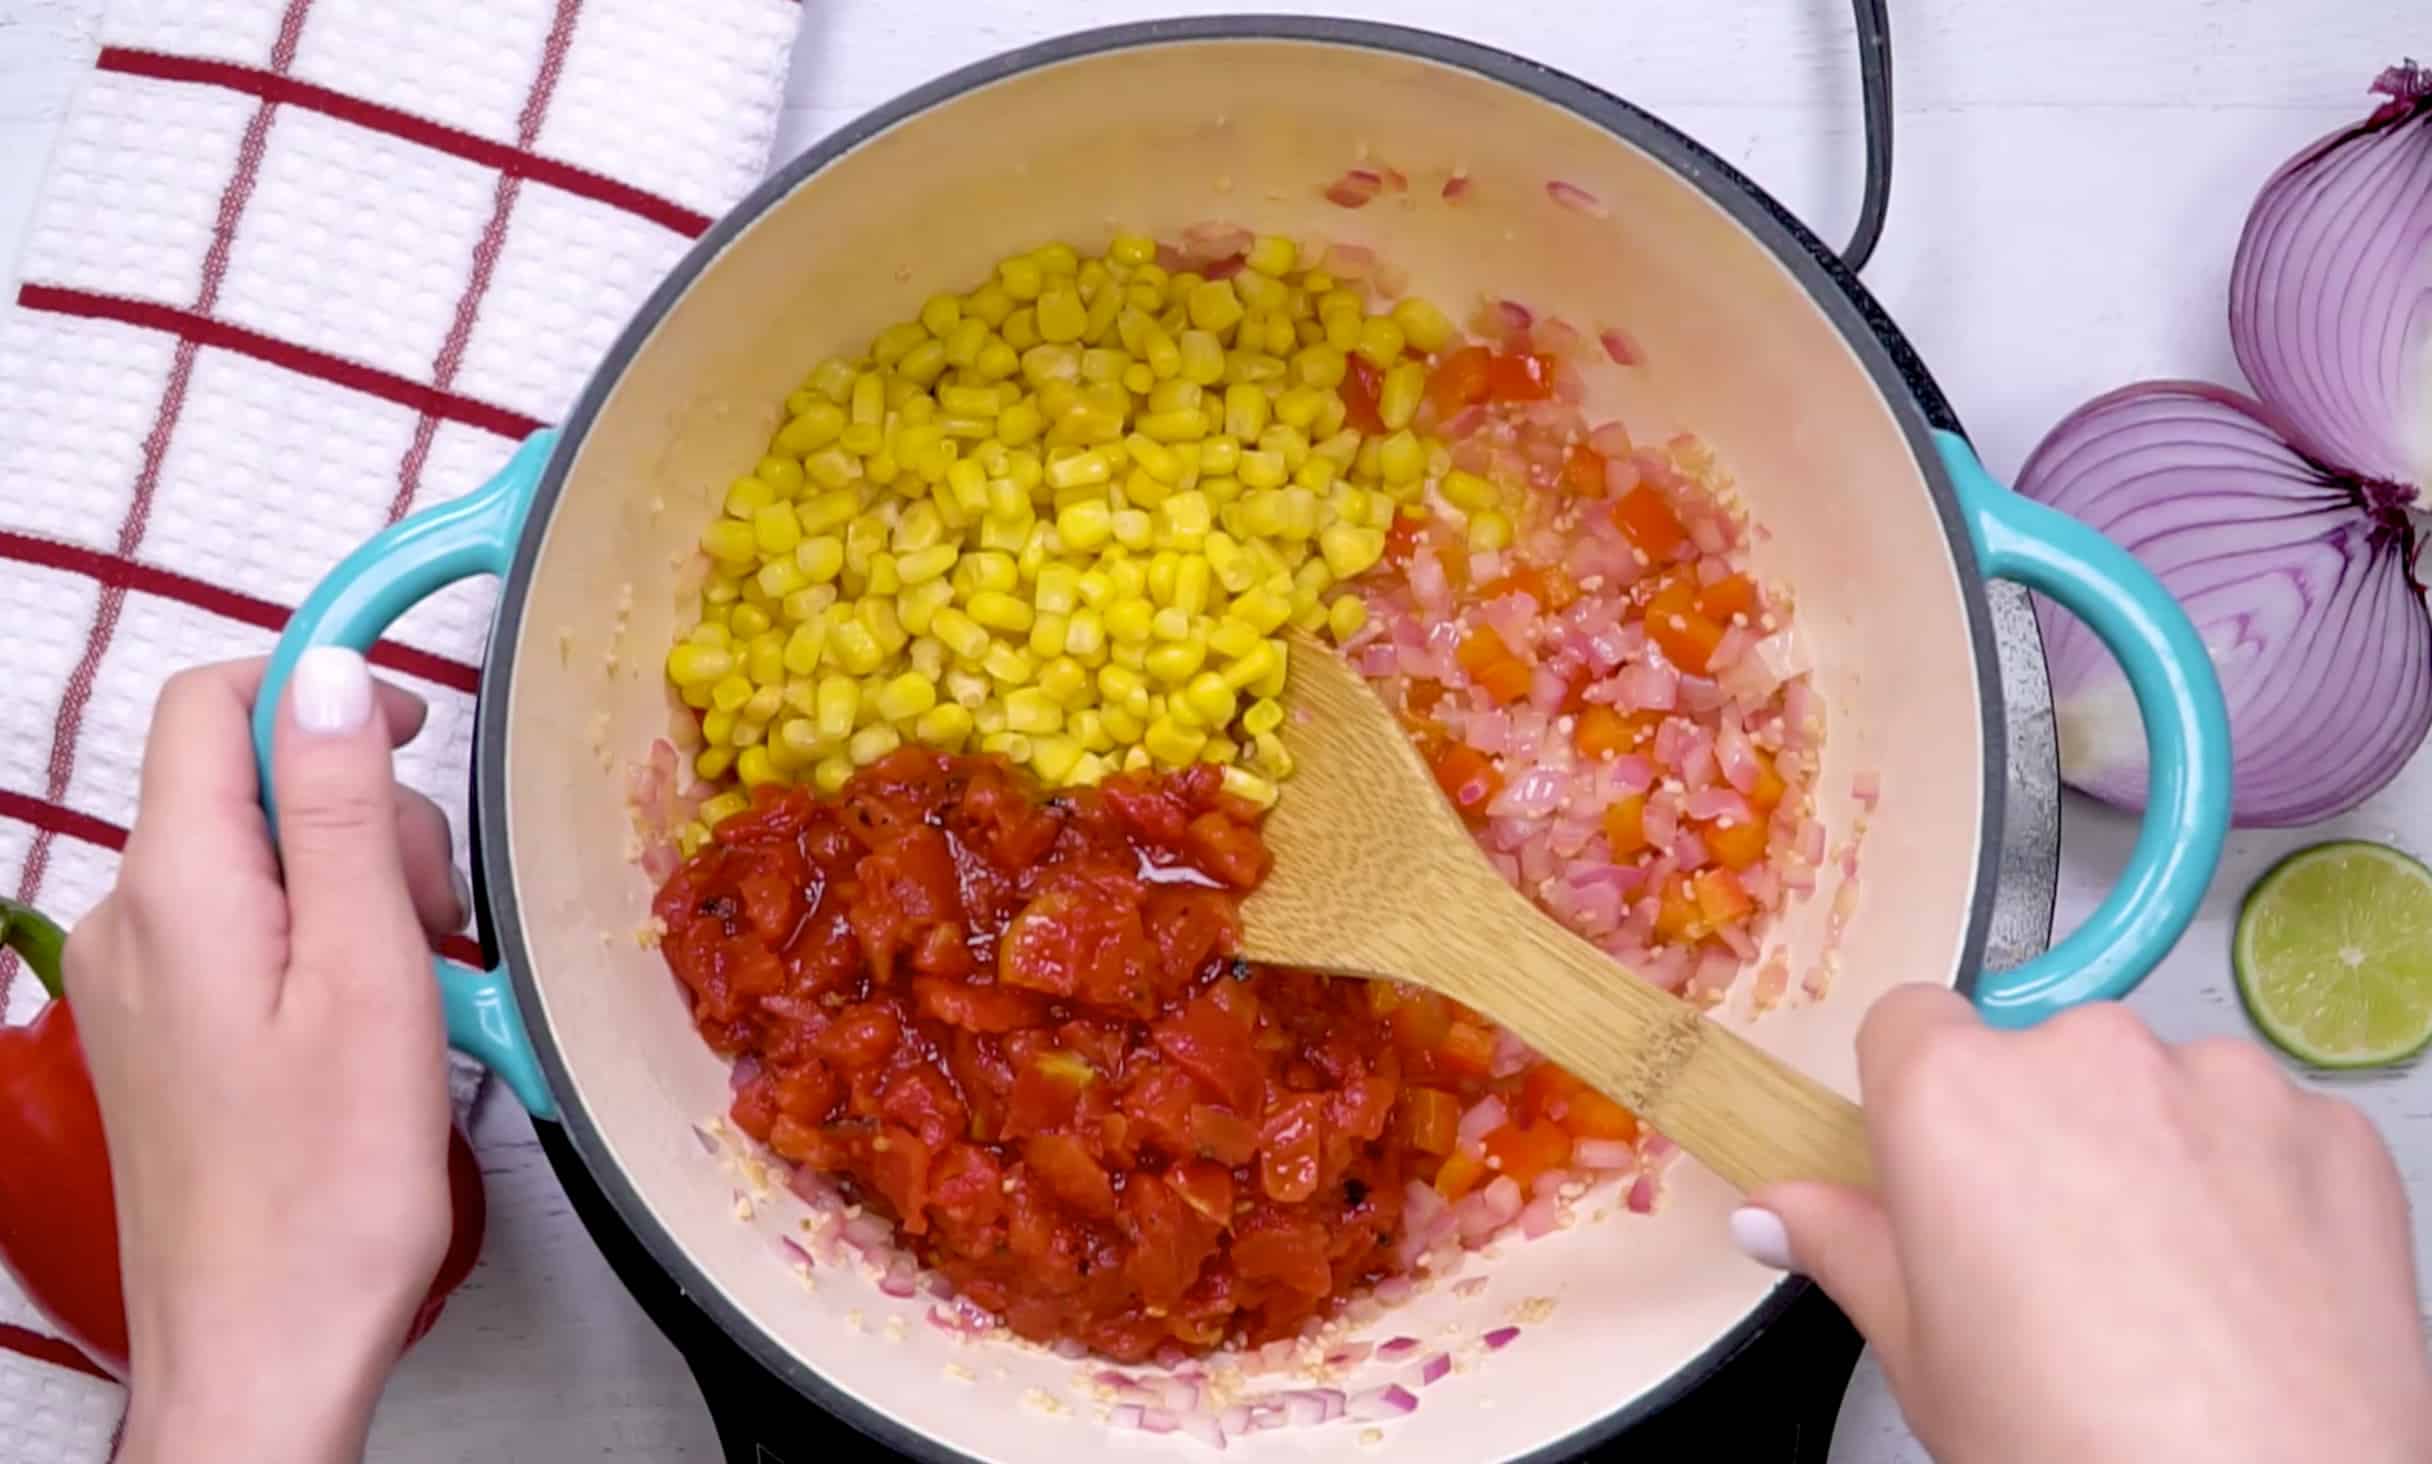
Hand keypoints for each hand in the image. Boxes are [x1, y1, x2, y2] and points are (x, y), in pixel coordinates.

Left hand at [65, 651, 467, 1463]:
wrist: (263, 1347)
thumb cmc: (329, 1184)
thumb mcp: (368, 971)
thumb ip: (341, 810)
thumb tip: (327, 672)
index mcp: (178, 887)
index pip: (213, 703)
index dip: (316, 683)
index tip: (415, 721)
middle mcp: (133, 918)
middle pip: (248, 783)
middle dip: (360, 812)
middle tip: (438, 913)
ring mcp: (139, 979)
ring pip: (259, 858)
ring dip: (354, 884)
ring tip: (420, 983)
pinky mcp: (163, 1031)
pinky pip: (248, 930)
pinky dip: (326, 942)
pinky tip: (381, 1018)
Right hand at [1740, 987, 2431, 1463]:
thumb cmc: (2080, 1444)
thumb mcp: (1923, 1358)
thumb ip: (1849, 1250)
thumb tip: (1777, 1212)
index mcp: (1954, 1098)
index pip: (1908, 1022)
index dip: (1917, 1095)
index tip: (1938, 1164)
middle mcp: (2085, 1056)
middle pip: (2040, 1056)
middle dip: (2044, 1133)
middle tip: (2054, 1258)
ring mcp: (2218, 1082)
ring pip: (2159, 1088)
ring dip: (2154, 1152)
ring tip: (2167, 1284)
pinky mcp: (2327, 1127)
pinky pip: (2265, 1127)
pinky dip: (2255, 1185)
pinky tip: (2246, 1287)